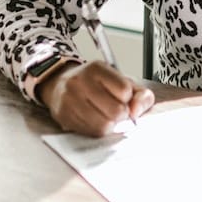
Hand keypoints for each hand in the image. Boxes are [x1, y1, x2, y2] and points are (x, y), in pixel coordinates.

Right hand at [40, 60, 154, 135]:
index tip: (124, 98)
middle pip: (116, 110)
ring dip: (110, 124)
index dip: (129, 99)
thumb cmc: (96, 85)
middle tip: (116, 110)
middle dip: (121, 114)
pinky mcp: (64, 115)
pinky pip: (91, 132)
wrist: (61, 85)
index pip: (124, 90)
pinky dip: (97, 129)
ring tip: (105, 115)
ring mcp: (70, 99)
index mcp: (97, 69)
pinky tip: (94, 120)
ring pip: (103, 125)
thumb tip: (136, 111)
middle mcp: (81, 81)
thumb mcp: (121, 82)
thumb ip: (141, 95)